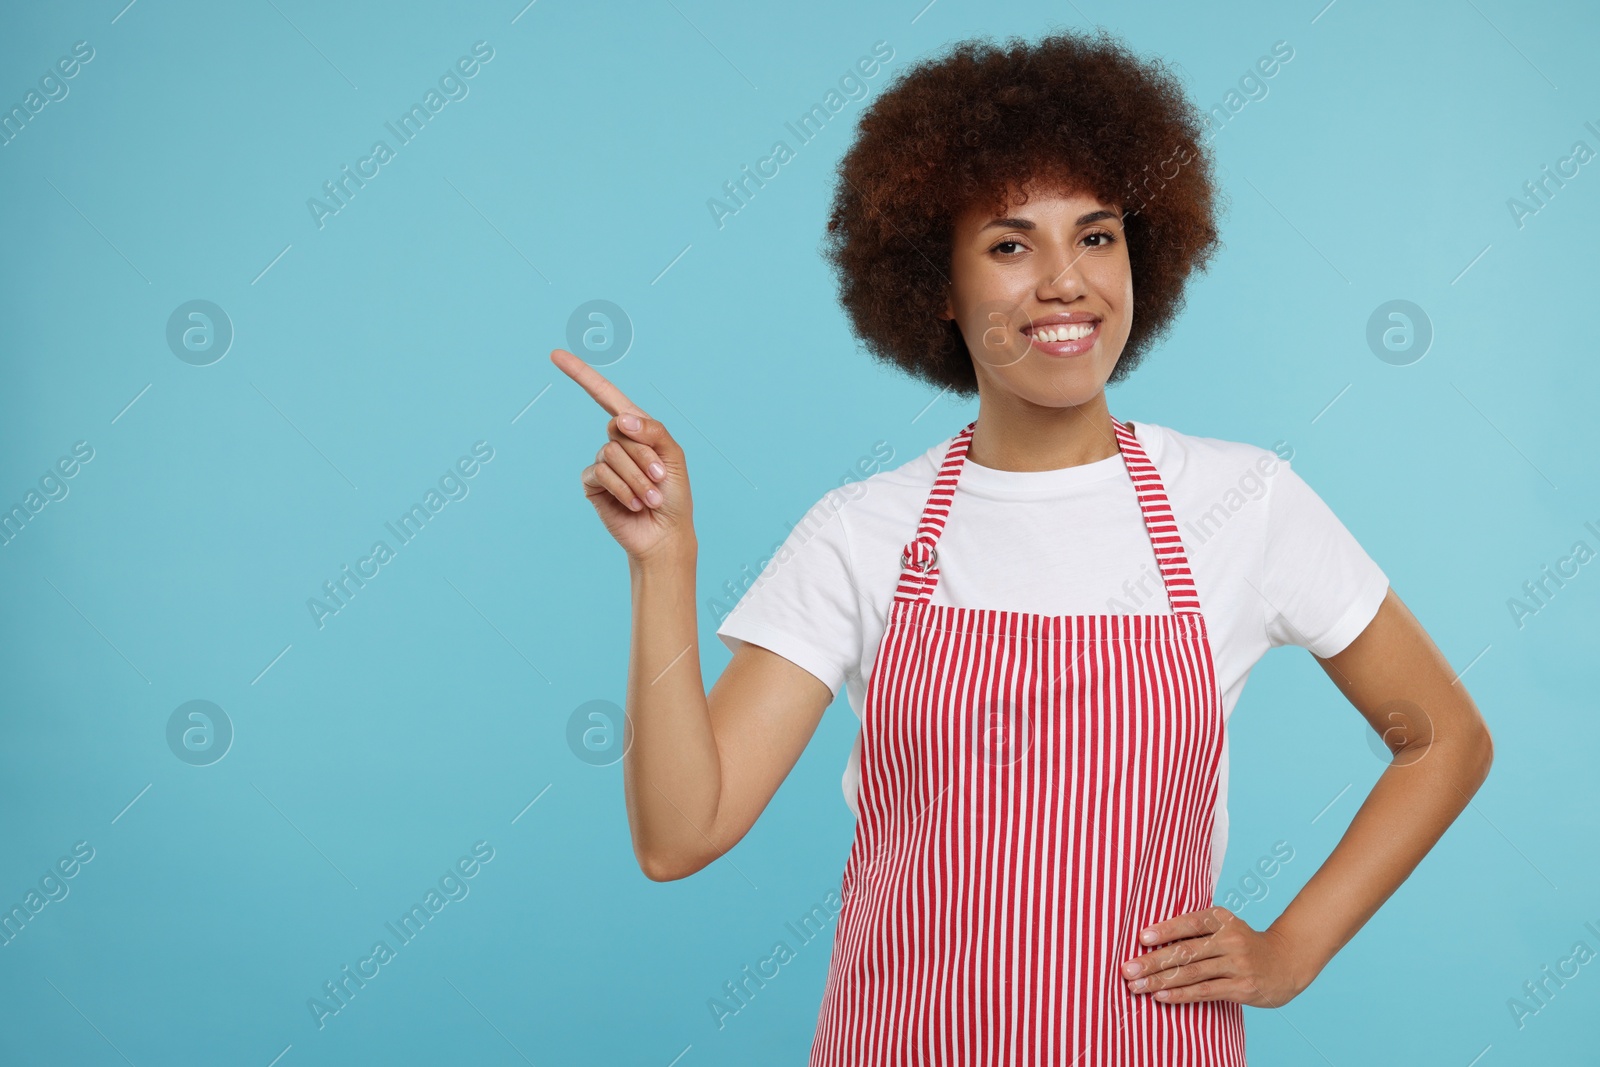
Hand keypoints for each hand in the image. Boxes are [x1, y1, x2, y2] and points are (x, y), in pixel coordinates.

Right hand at [551, 348, 693, 562]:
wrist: (665, 533)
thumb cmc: (674, 495)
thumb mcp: (673, 456)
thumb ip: (652, 430)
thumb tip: (620, 418)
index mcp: (637, 429)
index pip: (606, 396)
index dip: (581, 375)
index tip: (555, 355)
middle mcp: (617, 442)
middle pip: (619, 428)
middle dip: (645, 455)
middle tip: (660, 480)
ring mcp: (603, 463)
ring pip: (611, 453)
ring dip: (637, 477)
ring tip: (650, 498)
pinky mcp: (593, 485)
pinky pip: (601, 474)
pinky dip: (623, 489)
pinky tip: (634, 504)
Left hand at [1119, 906, 1312, 1007]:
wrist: (1286, 962)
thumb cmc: (1243, 943)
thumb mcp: (1225, 926)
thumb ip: (1197, 929)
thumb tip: (1151, 937)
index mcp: (1223, 919)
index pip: (1190, 923)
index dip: (1166, 930)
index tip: (1141, 938)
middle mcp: (1230, 940)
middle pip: (1186, 951)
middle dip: (1153, 961)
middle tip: (1128, 969)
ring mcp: (1237, 965)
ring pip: (1192, 974)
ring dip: (1161, 981)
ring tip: (1137, 986)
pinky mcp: (1242, 988)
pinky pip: (1205, 992)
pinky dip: (1181, 995)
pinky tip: (1161, 996)